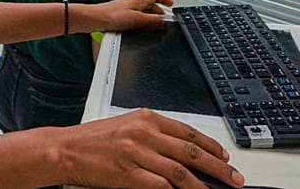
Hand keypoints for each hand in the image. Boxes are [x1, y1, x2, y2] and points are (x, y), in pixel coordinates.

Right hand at [52, 108, 241, 187]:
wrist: (65, 149)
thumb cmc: (92, 140)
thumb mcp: (127, 126)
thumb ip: (153, 134)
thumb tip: (180, 150)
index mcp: (146, 117)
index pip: (188, 131)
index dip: (211, 146)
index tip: (225, 157)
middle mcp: (145, 132)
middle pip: (191, 151)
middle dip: (217, 166)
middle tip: (233, 177)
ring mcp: (137, 153)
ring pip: (180, 170)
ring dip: (202, 184)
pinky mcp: (128, 173)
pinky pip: (161, 185)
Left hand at [82, 0, 172, 33]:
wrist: (94, 19)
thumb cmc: (111, 16)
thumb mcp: (137, 20)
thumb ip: (151, 20)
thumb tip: (162, 21)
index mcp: (138, 1)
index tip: (171, 3)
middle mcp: (131, 3)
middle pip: (148, 3)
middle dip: (157, 10)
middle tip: (163, 18)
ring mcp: (124, 9)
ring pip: (141, 10)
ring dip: (149, 16)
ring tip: (152, 25)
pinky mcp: (118, 16)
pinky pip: (133, 17)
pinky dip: (140, 21)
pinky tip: (137, 29)